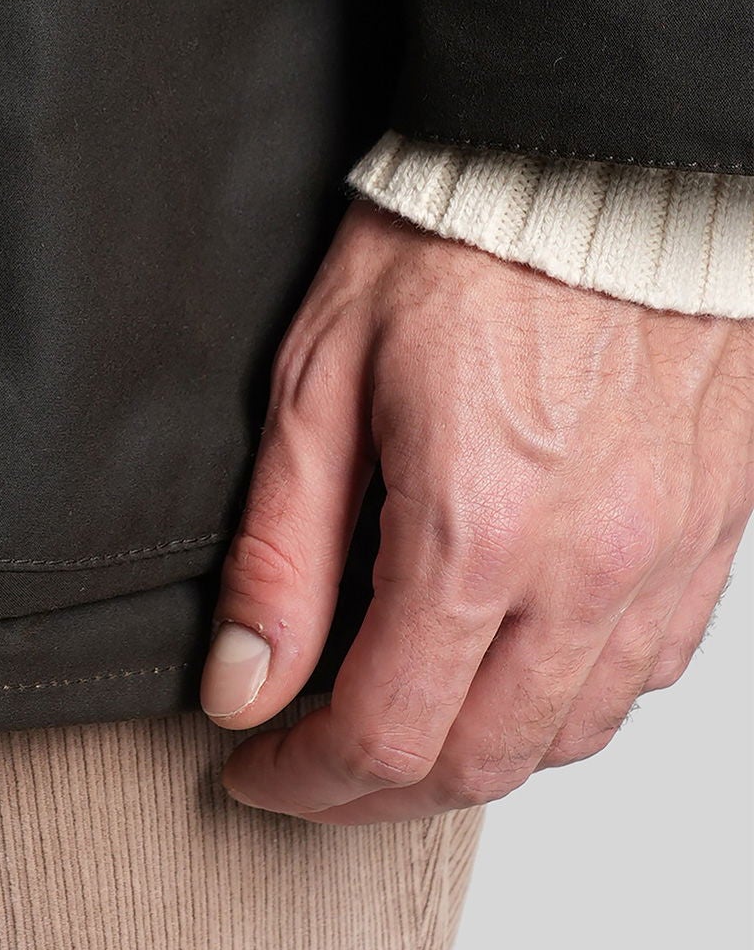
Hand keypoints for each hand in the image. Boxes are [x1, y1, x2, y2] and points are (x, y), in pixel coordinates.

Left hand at [199, 200, 753, 822]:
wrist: (595, 160)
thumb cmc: (457, 240)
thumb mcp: (320, 377)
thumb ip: (281, 549)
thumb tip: (243, 683)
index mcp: (474, 532)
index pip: (384, 735)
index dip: (303, 778)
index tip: (256, 768)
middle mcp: (584, 568)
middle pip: (480, 762)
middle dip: (380, 789)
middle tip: (317, 763)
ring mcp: (661, 557)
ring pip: (572, 734)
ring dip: (477, 753)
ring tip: (406, 719)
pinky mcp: (708, 532)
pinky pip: (646, 670)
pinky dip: (571, 700)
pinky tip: (517, 663)